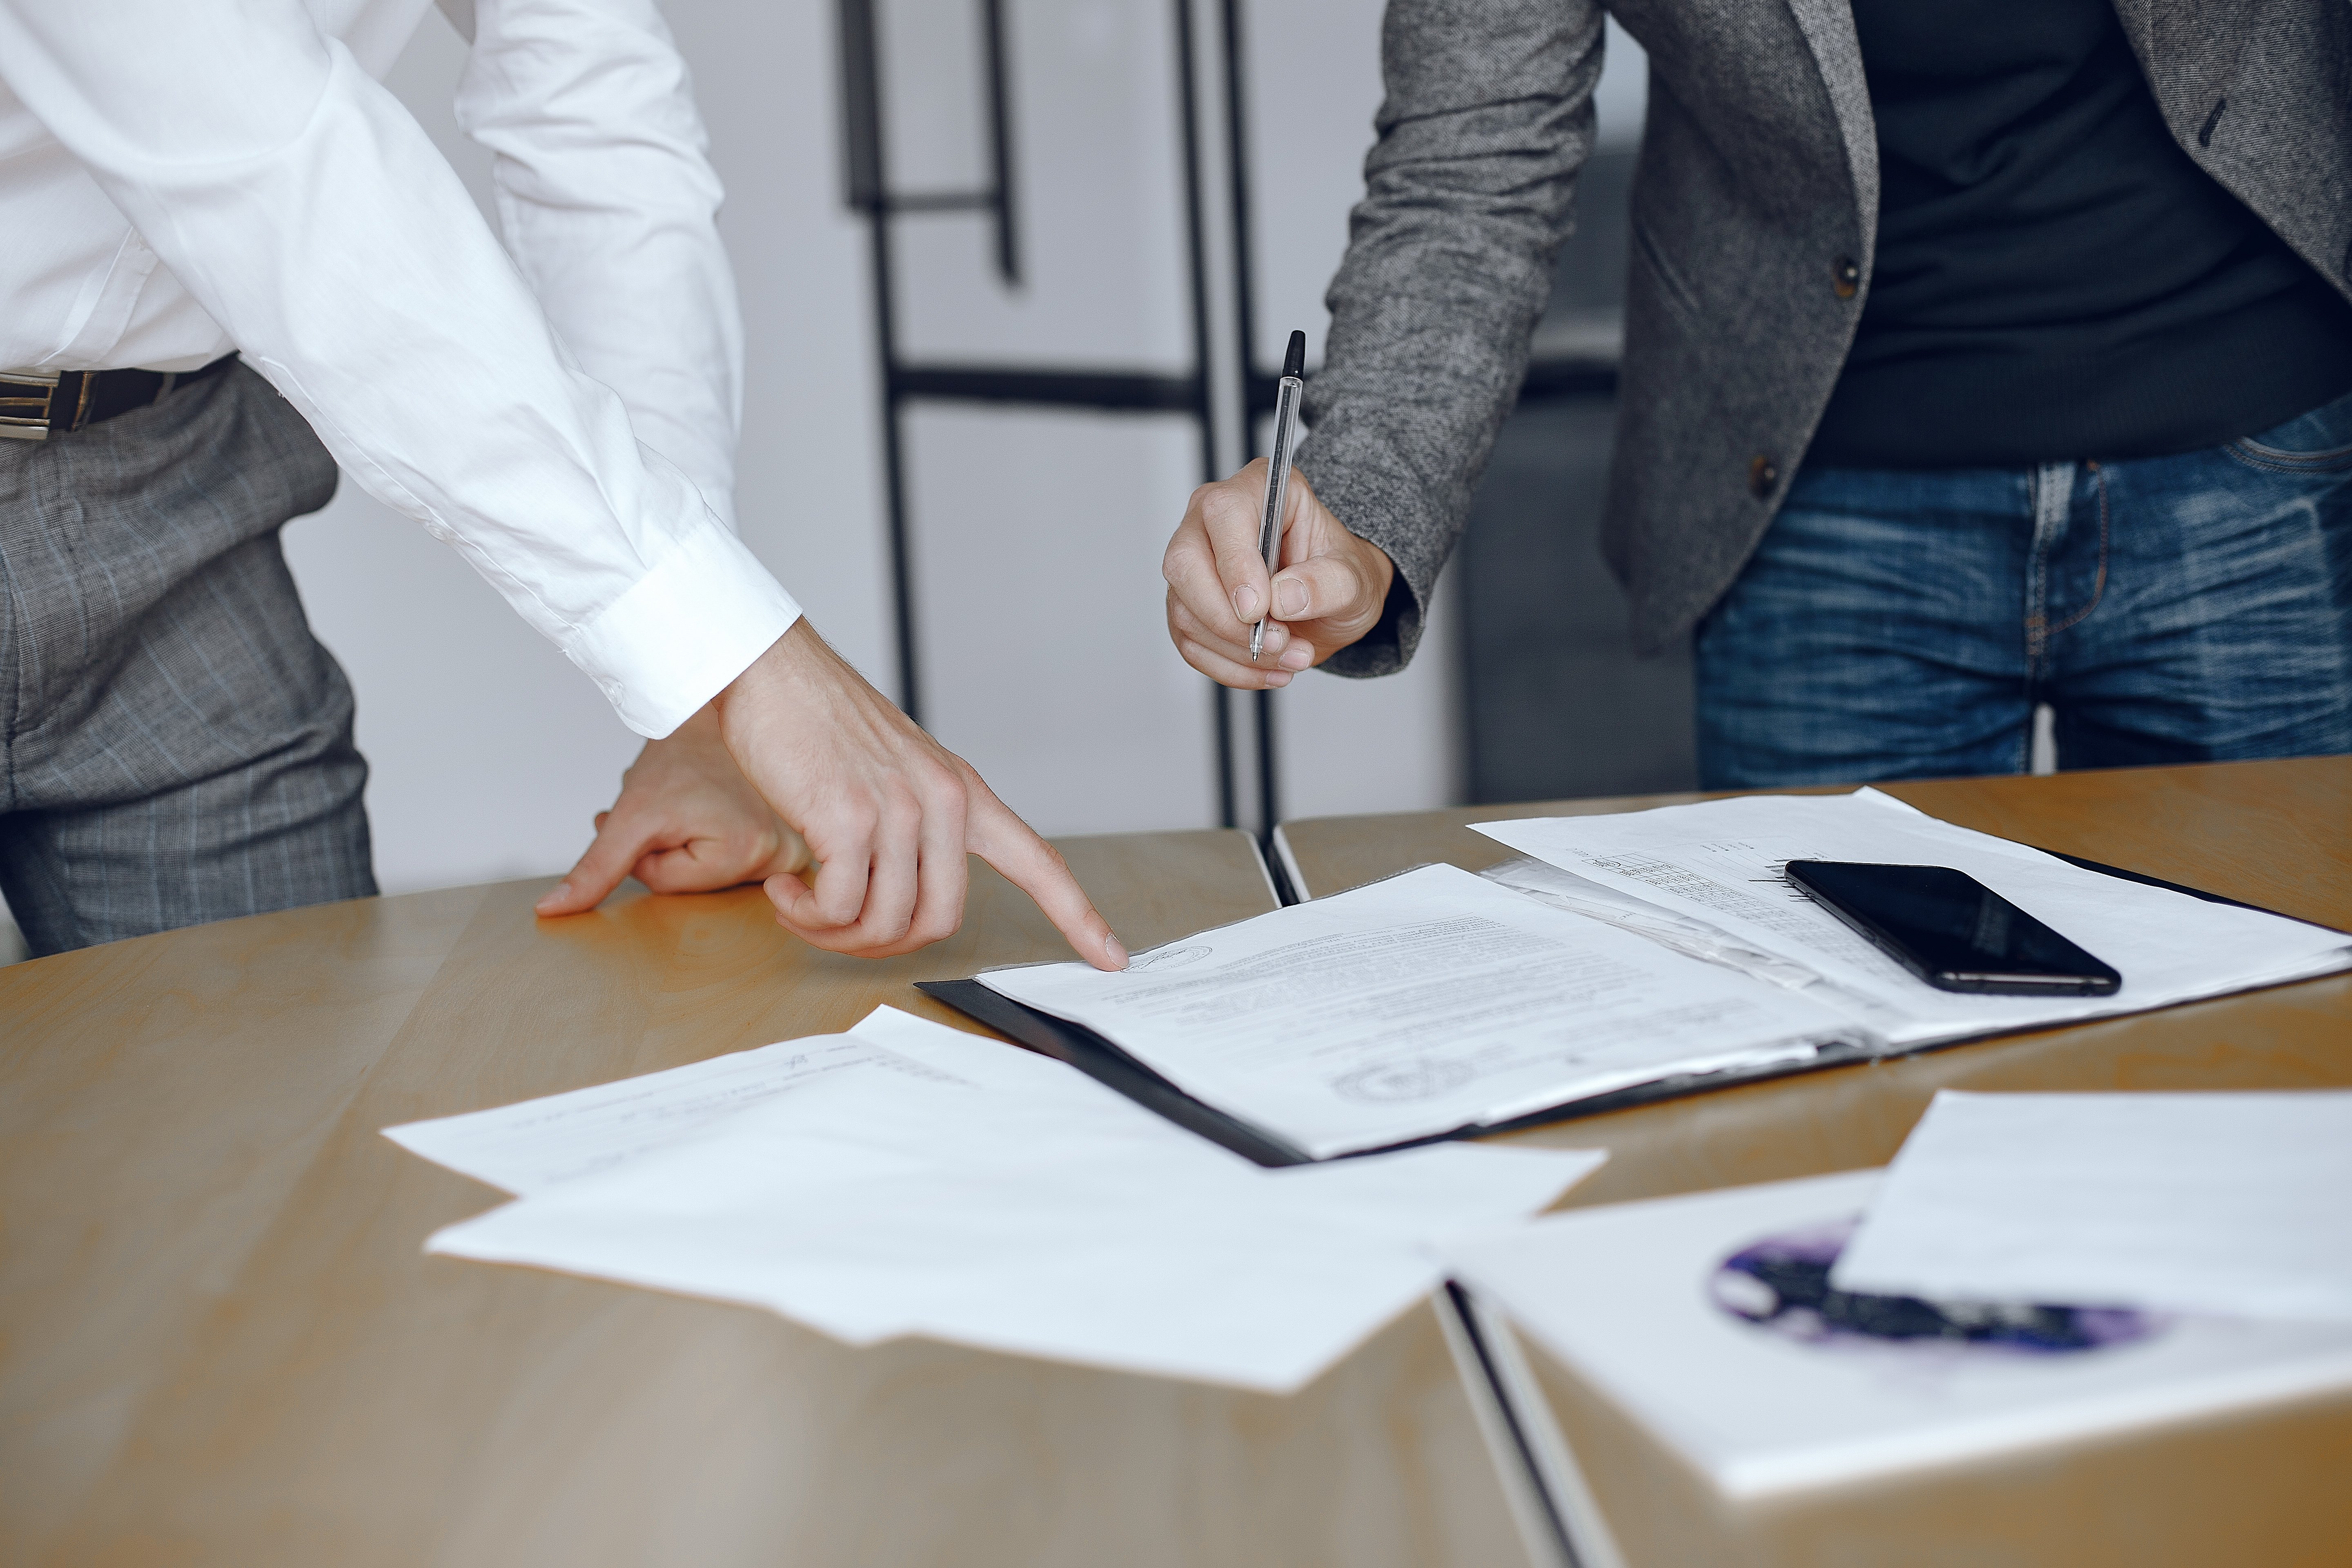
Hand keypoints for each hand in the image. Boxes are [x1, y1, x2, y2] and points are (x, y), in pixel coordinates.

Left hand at [536, 704, 811, 916]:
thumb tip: (552, 910)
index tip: (655, 815)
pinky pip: (730, 862)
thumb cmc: (681, 755)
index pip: (668, 884)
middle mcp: (784, 855)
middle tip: (671, 808)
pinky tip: (714, 810)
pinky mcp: (793, 843)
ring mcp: (793, 849)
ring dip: (686, 844)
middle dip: (666, 849)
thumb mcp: (630, 815)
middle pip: (691, 884)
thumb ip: (595, 868)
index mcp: (753, 852)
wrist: (714, 714)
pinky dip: (711, 841)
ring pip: (707, 874)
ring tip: (695, 805)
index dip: (645, 850)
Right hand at [704, 620, 1128, 969]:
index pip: (1038, 862)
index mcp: (963, 794)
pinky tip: (784, 890)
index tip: (1112, 957)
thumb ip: (918, 827)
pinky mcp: (849, 818)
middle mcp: (944, 802)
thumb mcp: (896, 772)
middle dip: (883, 945)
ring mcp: (900, 809)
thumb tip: (901, 903)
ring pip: (886, 924)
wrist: (772, 672)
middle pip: (940, 922)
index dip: (1078, 917)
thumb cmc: (821, 725)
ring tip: (800, 904)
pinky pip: (838, 908)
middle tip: (835, 926)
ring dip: (833, 932)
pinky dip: (807, 914)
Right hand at [1162, 459, 1394, 688]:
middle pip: (1184, 563)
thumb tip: (1283, 597)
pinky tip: (1267, 668)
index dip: (1235, 564)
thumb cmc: (1340, 576)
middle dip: (1228, 619)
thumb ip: (1327, 584)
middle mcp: (1214, 520)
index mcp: (1259, 490)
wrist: (1335, 605)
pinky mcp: (1188, 604)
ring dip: (1237, 649)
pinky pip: (1189, 642)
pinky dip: (1229, 667)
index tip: (1260, 609)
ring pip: (1184, 610)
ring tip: (1290, 656)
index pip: (1224, 513)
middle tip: (1279, 642)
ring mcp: (1194, 562)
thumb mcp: (1355, 580)